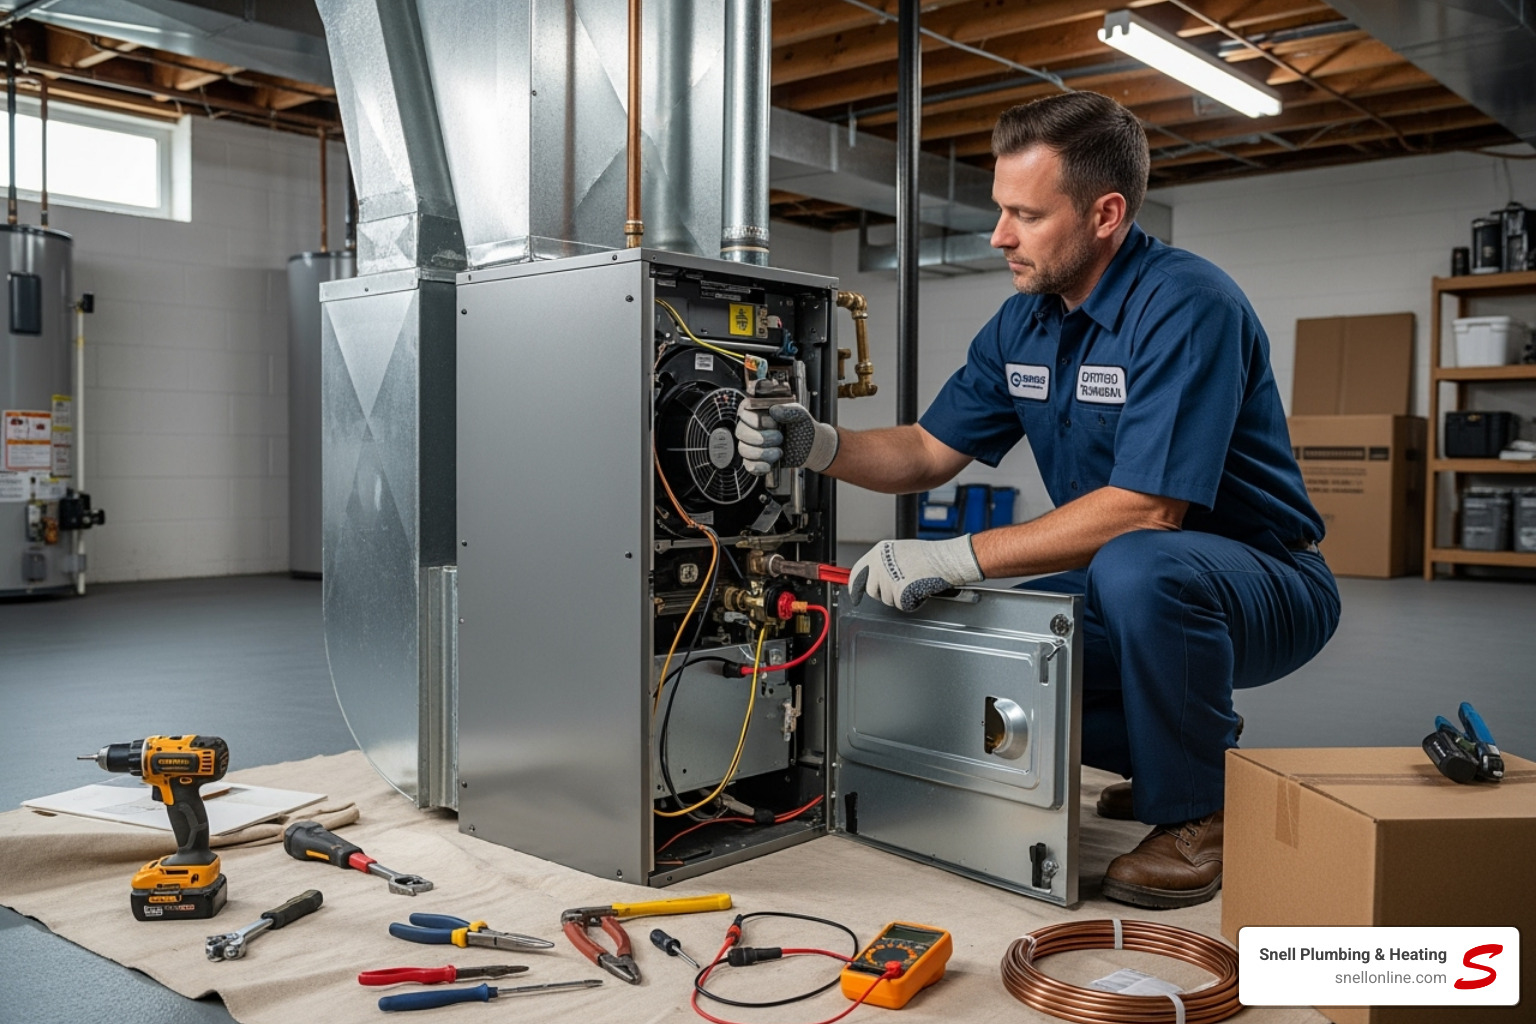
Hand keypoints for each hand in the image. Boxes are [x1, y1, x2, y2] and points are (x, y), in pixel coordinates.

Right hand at [734, 402, 838, 475]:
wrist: (811, 445)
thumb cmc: (803, 426)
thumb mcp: (799, 414)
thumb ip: (788, 409)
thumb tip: (774, 410)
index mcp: (760, 412)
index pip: (744, 413)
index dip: (754, 419)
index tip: (772, 423)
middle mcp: (752, 428)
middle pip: (741, 432)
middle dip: (760, 437)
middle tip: (780, 438)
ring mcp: (752, 445)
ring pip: (743, 449)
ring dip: (761, 453)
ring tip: (780, 452)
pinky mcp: (756, 460)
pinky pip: (748, 465)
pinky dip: (759, 466)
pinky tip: (771, 465)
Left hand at [848, 536, 983, 610]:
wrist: (945, 559)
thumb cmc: (928, 555)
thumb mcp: (899, 552)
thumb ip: (884, 562)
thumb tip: (876, 576)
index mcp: (878, 553)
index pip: (857, 572)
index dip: (855, 586)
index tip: (854, 594)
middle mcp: (880, 565)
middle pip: (872, 590)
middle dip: (884, 593)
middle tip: (900, 587)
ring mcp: (888, 579)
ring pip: (887, 600)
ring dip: (900, 597)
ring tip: (913, 583)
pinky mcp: (898, 592)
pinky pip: (901, 604)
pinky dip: (910, 602)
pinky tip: (918, 590)